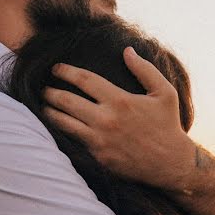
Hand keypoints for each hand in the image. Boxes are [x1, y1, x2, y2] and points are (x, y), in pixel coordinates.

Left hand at [42, 46, 195, 189]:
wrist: (170, 163)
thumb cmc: (167, 125)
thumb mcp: (164, 93)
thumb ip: (145, 69)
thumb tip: (127, 51)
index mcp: (120, 100)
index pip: (84, 80)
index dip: (66, 72)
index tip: (56, 68)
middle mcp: (106, 119)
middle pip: (67, 101)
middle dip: (51, 92)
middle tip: (44, 88)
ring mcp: (100, 140)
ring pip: (64, 123)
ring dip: (50, 112)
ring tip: (44, 106)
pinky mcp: (98, 156)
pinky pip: (73, 141)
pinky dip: (62, 132)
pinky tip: (55, 126)